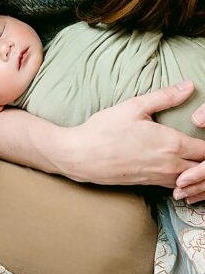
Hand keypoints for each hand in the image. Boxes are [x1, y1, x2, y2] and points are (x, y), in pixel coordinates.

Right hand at [62, 81, 204, 185]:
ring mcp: (161, 177)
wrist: (81, 156)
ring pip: (193, 181)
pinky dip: (185, 181)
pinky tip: (182, 172)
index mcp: (172, 144)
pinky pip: (178, 186)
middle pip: (204, 169)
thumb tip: (189, 86)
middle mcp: (171, 164)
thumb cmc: (105, 130)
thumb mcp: (134, 107)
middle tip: (203, 150)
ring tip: (196, 161)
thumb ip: (165, 97)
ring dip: (198, 172)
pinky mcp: (151, 184)